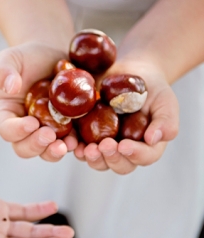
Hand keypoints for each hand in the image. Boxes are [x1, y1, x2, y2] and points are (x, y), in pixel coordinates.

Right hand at [0, 42, 78, 161]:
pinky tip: (84, 142)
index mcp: (7, 114)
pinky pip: (71, 145)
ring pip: (47, 151)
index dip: (17, 130)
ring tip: (68, 143)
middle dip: (36, 145)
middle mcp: (24, 129)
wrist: (56, 55)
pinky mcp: (68, 131)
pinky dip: (77, 147)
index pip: (6, 129)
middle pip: (24, 147)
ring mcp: (47, 132)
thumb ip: (2, 71)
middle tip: (50, 136)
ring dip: (56, 151)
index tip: (31, 122)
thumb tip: (9, 87)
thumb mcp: (10, 58)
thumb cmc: (29, 56)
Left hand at [74, 58, 178, 173]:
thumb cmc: (152, 89)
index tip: (124, 145)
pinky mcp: (85, 134)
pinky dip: (74, 145)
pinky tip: (71, 141)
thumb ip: (166, 121)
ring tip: (86, 149)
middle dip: (111, 158)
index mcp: (147, 146)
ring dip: (92, 158)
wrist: (130, 72)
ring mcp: (103, 144)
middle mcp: (125, 151)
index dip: (135, 154)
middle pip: (119, 165)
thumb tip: (154, 139)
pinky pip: (78, 145)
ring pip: (97, 161)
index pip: (144, 157)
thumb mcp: (165, 101)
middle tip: (104, 146)